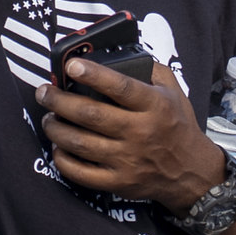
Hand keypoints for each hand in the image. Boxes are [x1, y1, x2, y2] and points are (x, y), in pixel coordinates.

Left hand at [35, 59, 224, 209]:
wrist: (192, 173)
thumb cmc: (176, 126)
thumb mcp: (173, 92)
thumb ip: (150, 69)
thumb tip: (120, 52)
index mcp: (155, 106)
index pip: (121, 87)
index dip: (93, 75)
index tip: (71, 66)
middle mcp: (140, 132)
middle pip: (90, 114)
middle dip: (59, 101)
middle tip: (44, 93)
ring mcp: (128, 160)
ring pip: (80, 143)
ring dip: (55, 128)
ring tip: (48, 118)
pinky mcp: (119, 182)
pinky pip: (81, 173)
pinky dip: (62, 159)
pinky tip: (58, 146)